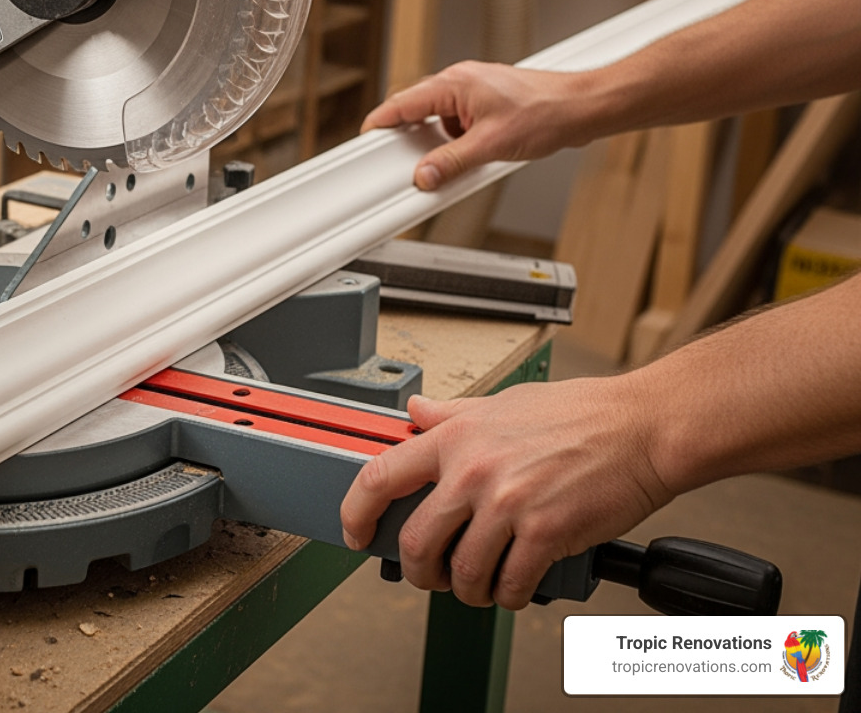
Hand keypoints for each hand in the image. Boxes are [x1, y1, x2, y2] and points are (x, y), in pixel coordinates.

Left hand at [339, 376, 672, 609]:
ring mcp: (508, 503)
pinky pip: (510, 582)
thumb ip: (453, 414)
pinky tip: (512, 589)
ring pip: (462, 571)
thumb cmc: (581, 413)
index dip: (356, 512)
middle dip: (416, 570)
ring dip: (465, 590)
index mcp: (456, 437)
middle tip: (428, 576)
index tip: (355, 532)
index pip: (379, 477)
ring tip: (476, 587)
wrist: (642, 427)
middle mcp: (473, 470)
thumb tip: (416, 411)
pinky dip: (506, 596)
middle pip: (416, 541)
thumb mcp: (502, 402)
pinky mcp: (545, 532)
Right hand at [361, 63, 601, 189]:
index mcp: (454, 83)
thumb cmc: (546, 112)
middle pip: (417, 112)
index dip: (381, 123)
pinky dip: (460, 142)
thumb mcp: (490, 145)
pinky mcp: (488, 105)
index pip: (402, 103)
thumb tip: (424, 175)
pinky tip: (473, 157)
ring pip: (440, 120)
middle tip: (405, 162)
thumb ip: (451, 162)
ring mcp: (475, 92)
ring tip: (454, 161)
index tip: (367, 140)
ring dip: (441, 143)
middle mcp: (461, 82)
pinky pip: (459, 124)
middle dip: (412, 140)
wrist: (581, 108)